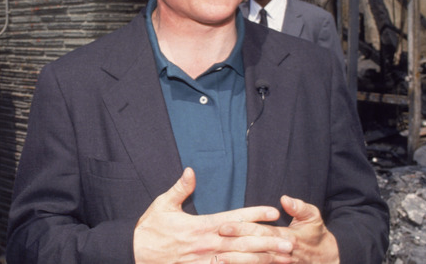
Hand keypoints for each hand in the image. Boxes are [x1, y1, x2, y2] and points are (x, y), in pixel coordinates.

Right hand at [133, 168, 293, 263]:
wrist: (135, 253)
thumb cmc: (149, 228)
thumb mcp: (163, 204)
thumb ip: (180, 189)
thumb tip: (191, 170)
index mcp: (200, 225)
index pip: (233, 218)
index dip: (253, 214)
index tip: (273, 211)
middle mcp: (206, 244)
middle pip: (243, 242)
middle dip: (268, 242)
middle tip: (290, 243)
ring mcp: (205, 260)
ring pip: (239, 261)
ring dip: (262, 260)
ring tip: (283, 259)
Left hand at [219, 196, 338, 263]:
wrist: (328, 262)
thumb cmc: (317, 236)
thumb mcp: (313, 218)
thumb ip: (300, 208)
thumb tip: (285, 199)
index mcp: (286, 236)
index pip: (259, 231)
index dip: (241, 229)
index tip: (223, 226)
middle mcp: (280, 253)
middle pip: (253, 248)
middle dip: (233, 246)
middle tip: (214, 243)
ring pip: (255, 263)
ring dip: (237, 262)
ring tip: (219, 260)